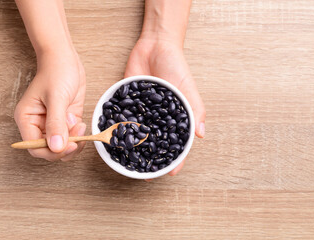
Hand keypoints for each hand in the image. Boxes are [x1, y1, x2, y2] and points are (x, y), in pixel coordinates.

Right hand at [14, 50, 85, 160]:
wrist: (66, 59)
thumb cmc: (56, 72)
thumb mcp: (56, 98)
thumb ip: (56, 124)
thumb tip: (56, 148)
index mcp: (27, 119)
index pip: (35, 147)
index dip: (52, 152)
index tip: (70, 145)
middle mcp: (39, 124)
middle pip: (50, 150)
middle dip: (66, 146)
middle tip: (77, 134)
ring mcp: (54, 123)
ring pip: (63, 145)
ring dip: (74, 141)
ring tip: (79, 125)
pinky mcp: (67, 120)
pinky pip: (73, 136)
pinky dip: (79, 135)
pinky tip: (81, 123)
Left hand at [125, 38, 205, 175]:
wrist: (155, 46)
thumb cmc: (176, 66)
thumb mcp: (188, 87)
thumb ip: (195, 109)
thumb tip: (201, 134)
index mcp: (175, 117)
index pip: (177, 143)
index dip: (175, 159)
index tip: (170, 173)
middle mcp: (157, 118)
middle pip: (155, 143)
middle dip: (151, 159)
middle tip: (144, 175)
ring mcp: (142, 112)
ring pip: (137, 135)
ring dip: (134, 149)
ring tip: (127, 163)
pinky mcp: (127, 102)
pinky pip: (121, 118)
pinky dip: (118, 128)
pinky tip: (113, 139)